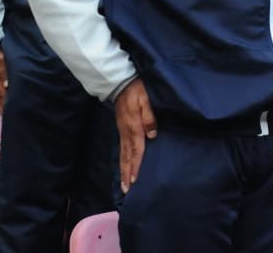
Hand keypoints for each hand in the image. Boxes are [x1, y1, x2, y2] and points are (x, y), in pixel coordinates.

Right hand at [0, 47, 7, 112]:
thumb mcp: (1, 59)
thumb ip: (4, 72)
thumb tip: (7, 86)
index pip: (2, 95)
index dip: (6, 105)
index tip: (12, 116)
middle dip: (4, 109)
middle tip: (11, 121)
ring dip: (2, 106)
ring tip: (8, 116)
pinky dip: (0, 100)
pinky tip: (4, 104)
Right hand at [115, 78, 156, 194]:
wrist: (120, 83)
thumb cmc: (137, 90)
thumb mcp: (147, 99)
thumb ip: (150, 117)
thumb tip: (152, 135)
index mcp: (134, 127)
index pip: (136, 150)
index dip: (136, 166)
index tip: (134, 181)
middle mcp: (126, 132)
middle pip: (127, 157)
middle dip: (127, 173)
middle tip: (126, 190)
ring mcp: (122, 131)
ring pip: (123, 154)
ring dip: (123, 169)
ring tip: (124, 184)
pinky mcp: (122, 129)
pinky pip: (122, 148)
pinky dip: (122, 160)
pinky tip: (123, 165)